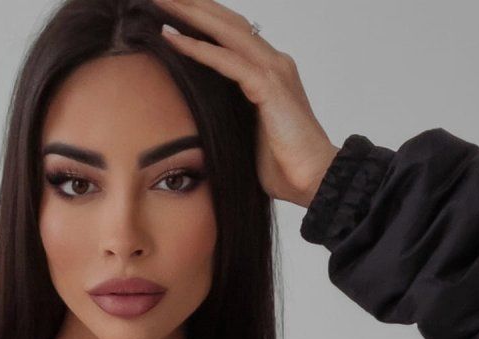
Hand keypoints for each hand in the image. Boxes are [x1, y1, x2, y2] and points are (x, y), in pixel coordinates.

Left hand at [157, 0, 340, 206]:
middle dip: (193, 5)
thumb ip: (233, 116)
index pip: (231, 34)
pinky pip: (227, 61)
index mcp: (270, 72)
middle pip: (227, 22)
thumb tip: (206, 120)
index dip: (203, 18)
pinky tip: (173, 38)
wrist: (316, 181)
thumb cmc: (285, 166)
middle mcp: (273, 63)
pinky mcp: (269, 88)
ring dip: (191, 15)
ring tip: (162, 2)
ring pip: (226, 31)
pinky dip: (199, 49)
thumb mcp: (249, 134)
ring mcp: (273, 72)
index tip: (173, 9)